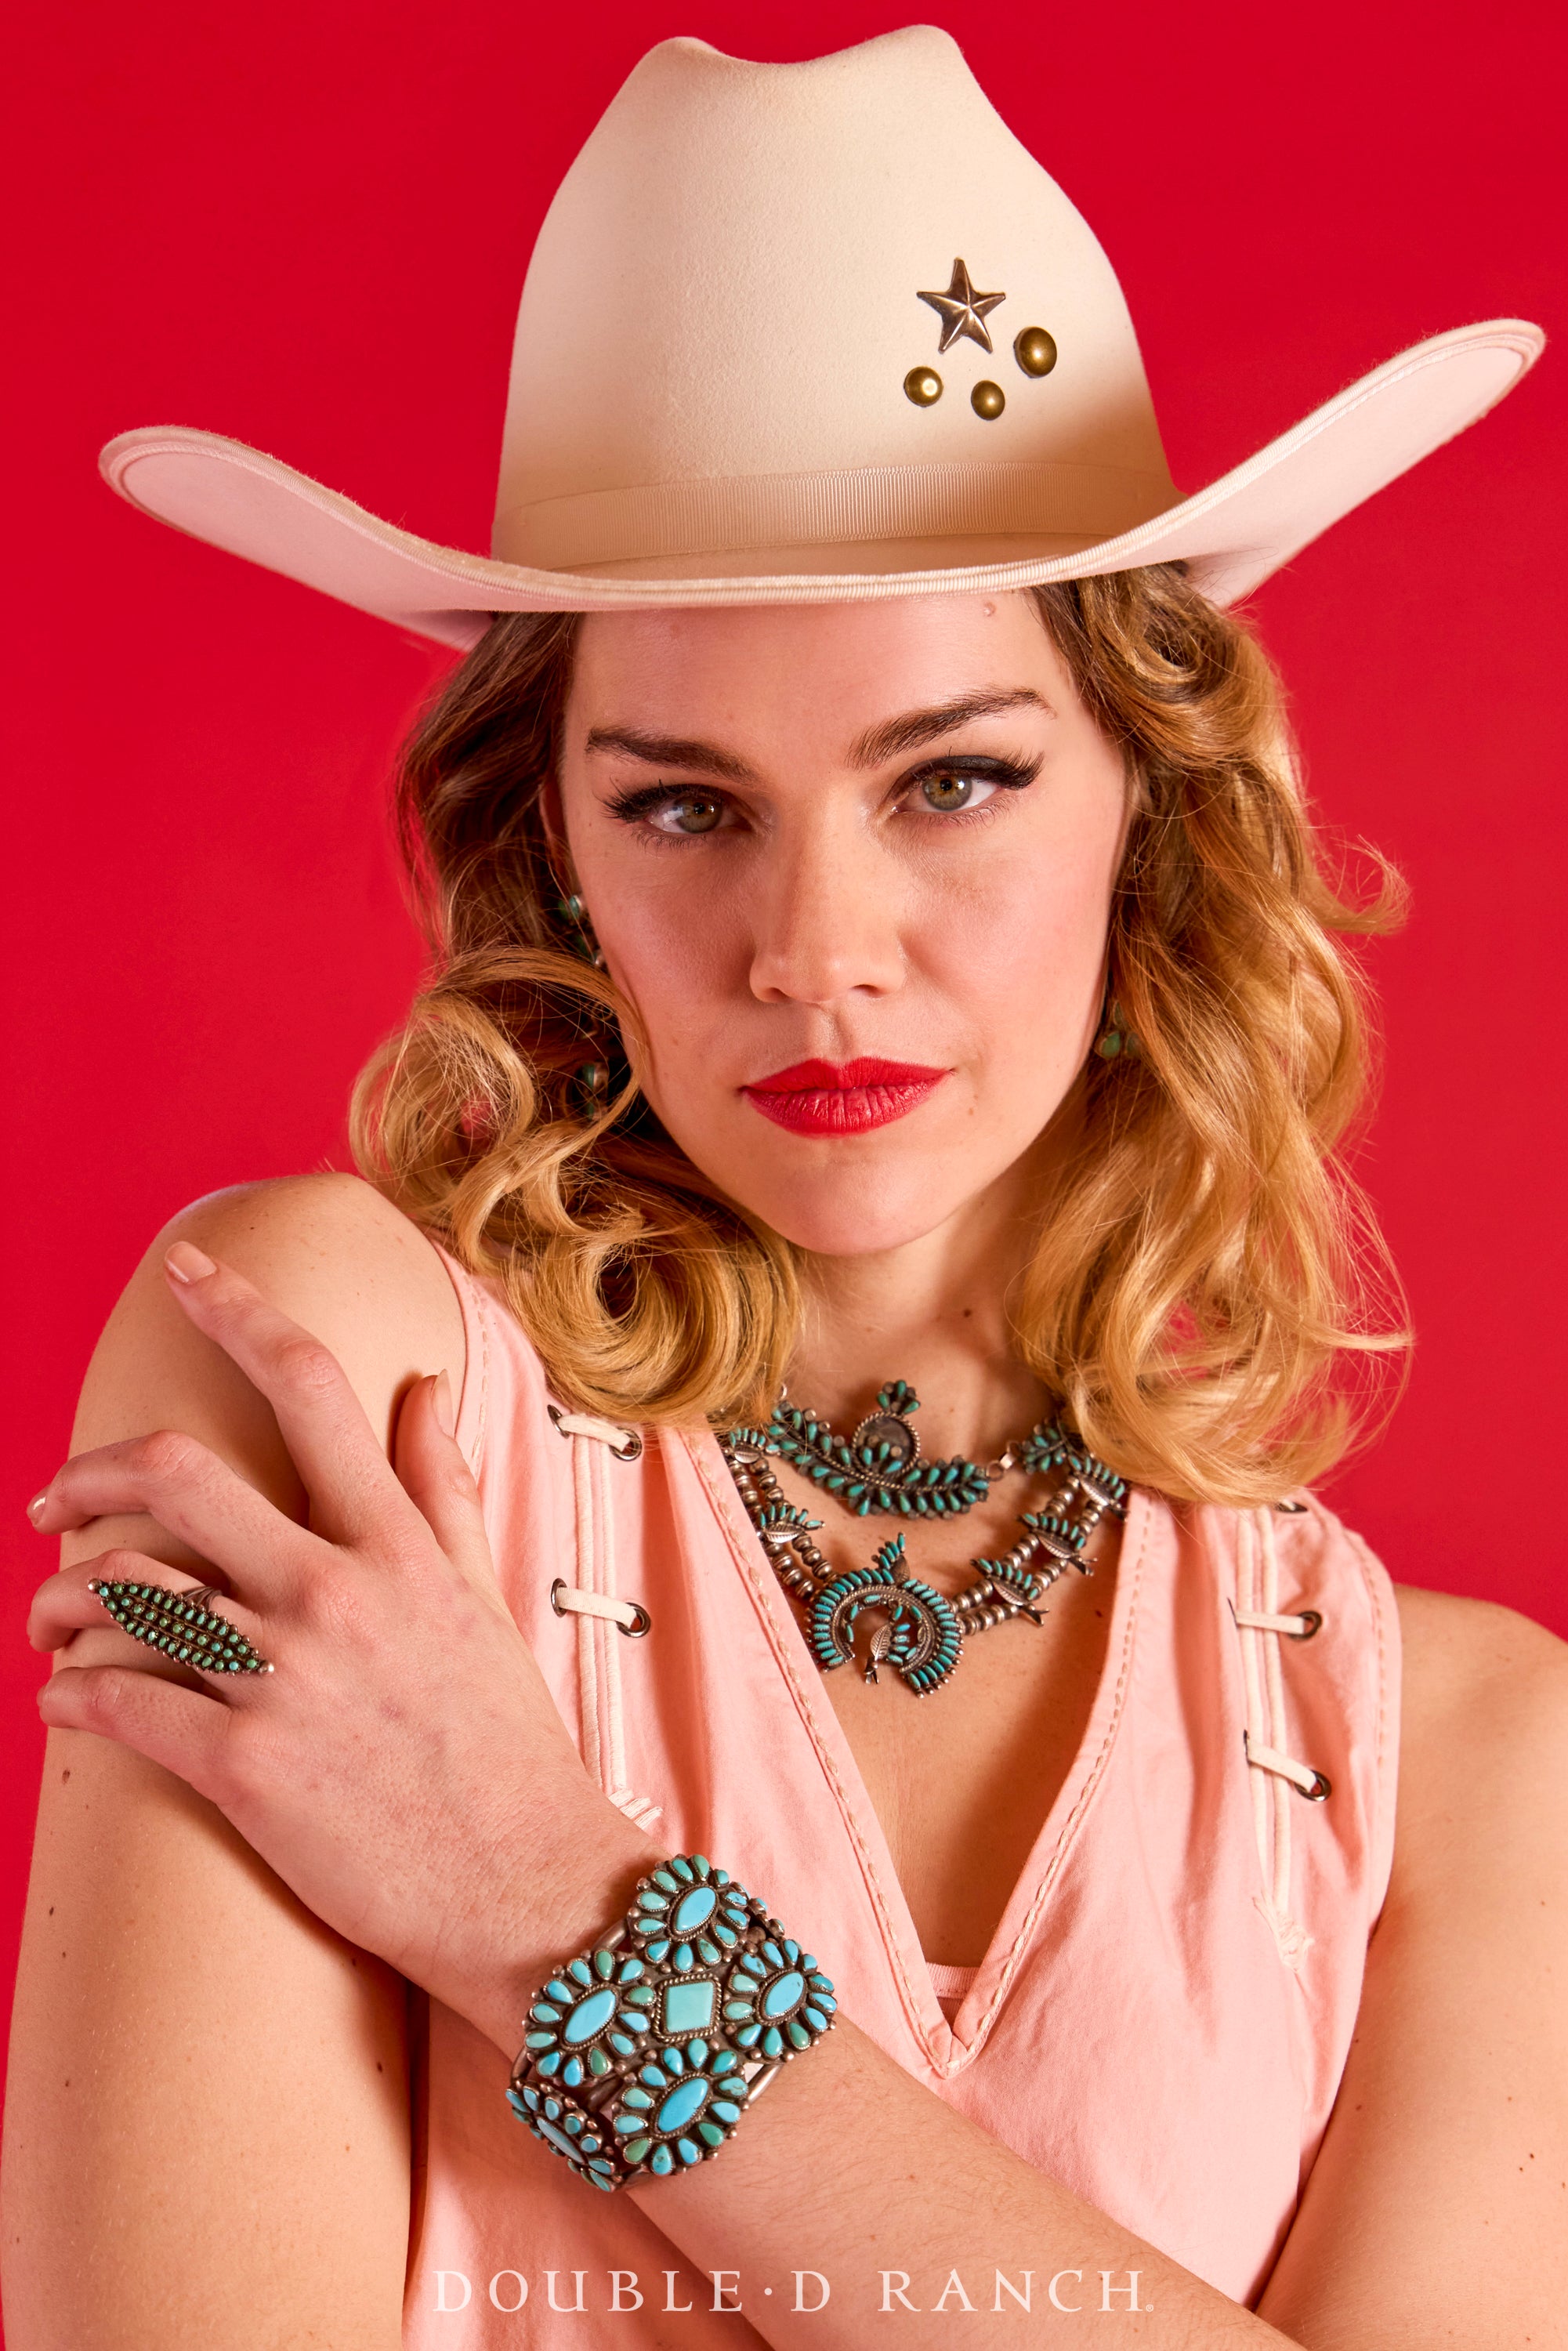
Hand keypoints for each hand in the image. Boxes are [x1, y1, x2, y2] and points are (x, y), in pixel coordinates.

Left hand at [26, 1240, 664, 2049]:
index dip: (240, 1309)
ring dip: (63, 1598)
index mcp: (395, 1543)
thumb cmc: (505, 1746)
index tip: (186, 1269)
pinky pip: (117, 1703)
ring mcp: (286, 1678)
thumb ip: (439, 1488)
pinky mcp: (244, 1769)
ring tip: (51, 1618)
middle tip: (53, 1498)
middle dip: (90, 1471)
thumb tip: (424, 1387)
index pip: (312, 1385)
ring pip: (126, 1590)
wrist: (527, 1889)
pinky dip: (69, 1691)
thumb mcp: (481, 1599)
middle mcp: (335, 1592)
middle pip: (178, 1473)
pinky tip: (62, 1696)